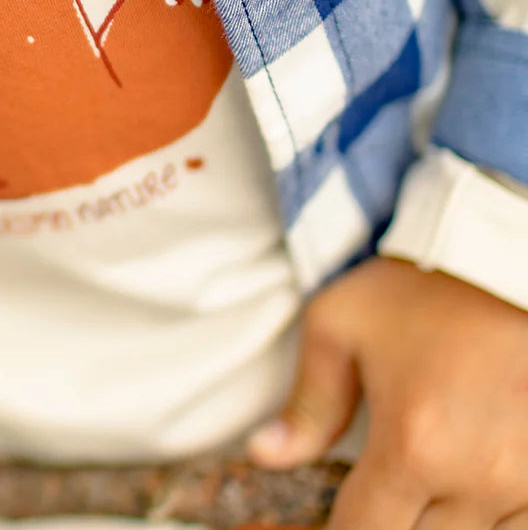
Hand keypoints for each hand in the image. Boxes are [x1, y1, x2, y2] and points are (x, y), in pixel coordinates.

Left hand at [248, 257, 527, 529]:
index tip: (334, 515)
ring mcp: (523, 483)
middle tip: (373, 488)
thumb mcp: (338, 327)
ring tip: (418, 475)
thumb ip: (306, 402)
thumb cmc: (417, 290)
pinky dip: (483, 515)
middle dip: (387, 520)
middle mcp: (475, 480)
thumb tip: (263, 454)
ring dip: (438, 520)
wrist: (499, 262)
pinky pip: (515, 527)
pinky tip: (460, 480)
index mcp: (414, 447)